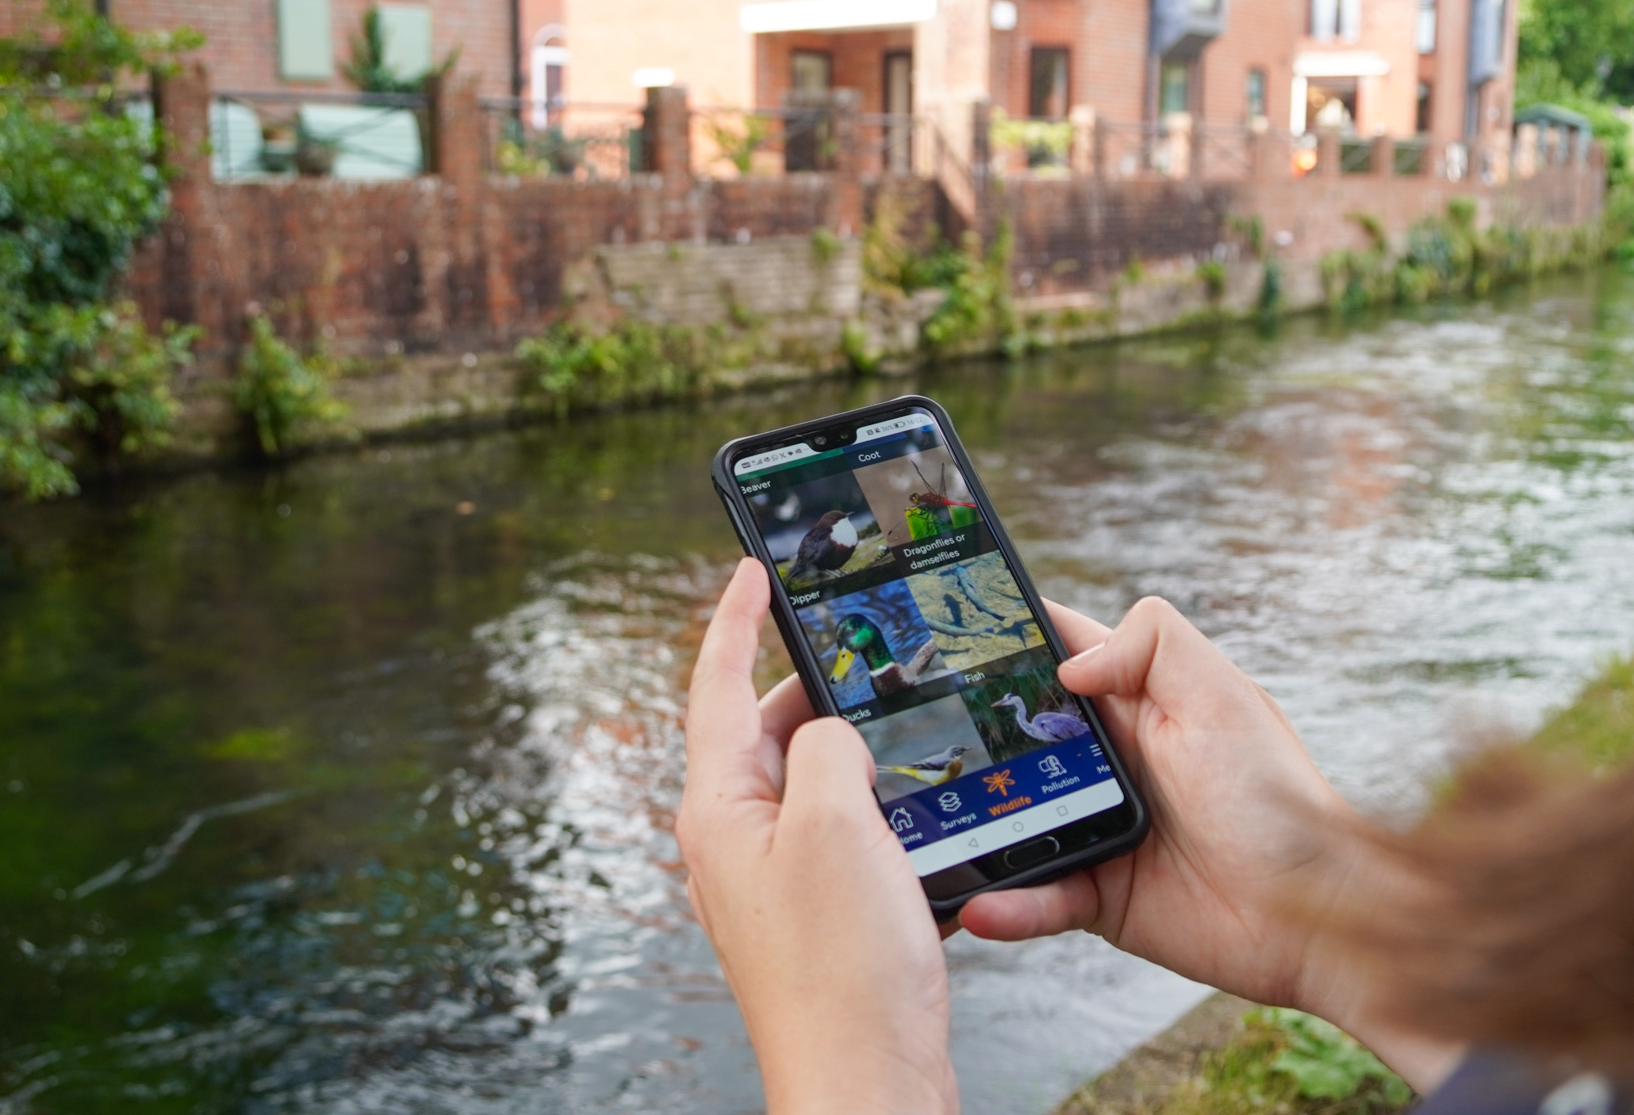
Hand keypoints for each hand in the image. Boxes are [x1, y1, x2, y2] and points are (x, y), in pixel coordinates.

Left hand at [676, 558, 957, 1114]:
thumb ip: (830, 748)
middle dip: (813, 684)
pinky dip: (872, 801)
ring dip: (851, 746)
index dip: (735, 620)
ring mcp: (772, 880)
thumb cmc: (842, 967)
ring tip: (902, 721)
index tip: (751, 568)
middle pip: (766, 730)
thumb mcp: (837, 824)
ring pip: (809, 781)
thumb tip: (832, 733)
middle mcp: (734, 840)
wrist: (865, 1078)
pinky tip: (916, 801)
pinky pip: (837, 831)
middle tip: (863, 645)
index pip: (717, 687)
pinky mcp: (813, 913)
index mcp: (719, 807)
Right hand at [958, 597, 1461, 1091]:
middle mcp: (1108, 762)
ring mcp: (1096, 829)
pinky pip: (1035, 897)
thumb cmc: (1278, 798)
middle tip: (908, 741)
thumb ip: (1153, 644)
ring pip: (1011, 821)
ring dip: (972, 829)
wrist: (1315, 915)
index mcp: (1136, 703)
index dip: (1003, 642)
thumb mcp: (1222, 694)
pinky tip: (983, 904)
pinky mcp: (1097, 896)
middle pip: (1013, 739)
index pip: (1055, 655)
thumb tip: (1068, 664)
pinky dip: (1007, 904)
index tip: (943, 635)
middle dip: (964, 739)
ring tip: (929, 834)